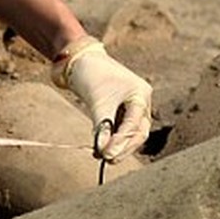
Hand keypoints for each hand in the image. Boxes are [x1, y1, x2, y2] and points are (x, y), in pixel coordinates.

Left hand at [52, 36, 151, 161]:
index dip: (122, 142)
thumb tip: (102, 152)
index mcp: (140, 94)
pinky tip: (100, 147)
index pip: (135, 125)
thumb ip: (102, 128)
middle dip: (124, 147)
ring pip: (130, 132)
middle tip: (107, 160)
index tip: (107, 156)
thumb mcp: (98, 102)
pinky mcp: (120, 108)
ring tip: (101, 155)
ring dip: (118, 145)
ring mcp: (132, 104)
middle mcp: (141, 100)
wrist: (78, 59)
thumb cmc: (91, 75)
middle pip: (138, 132)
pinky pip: (121, 127)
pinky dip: (112, 138)